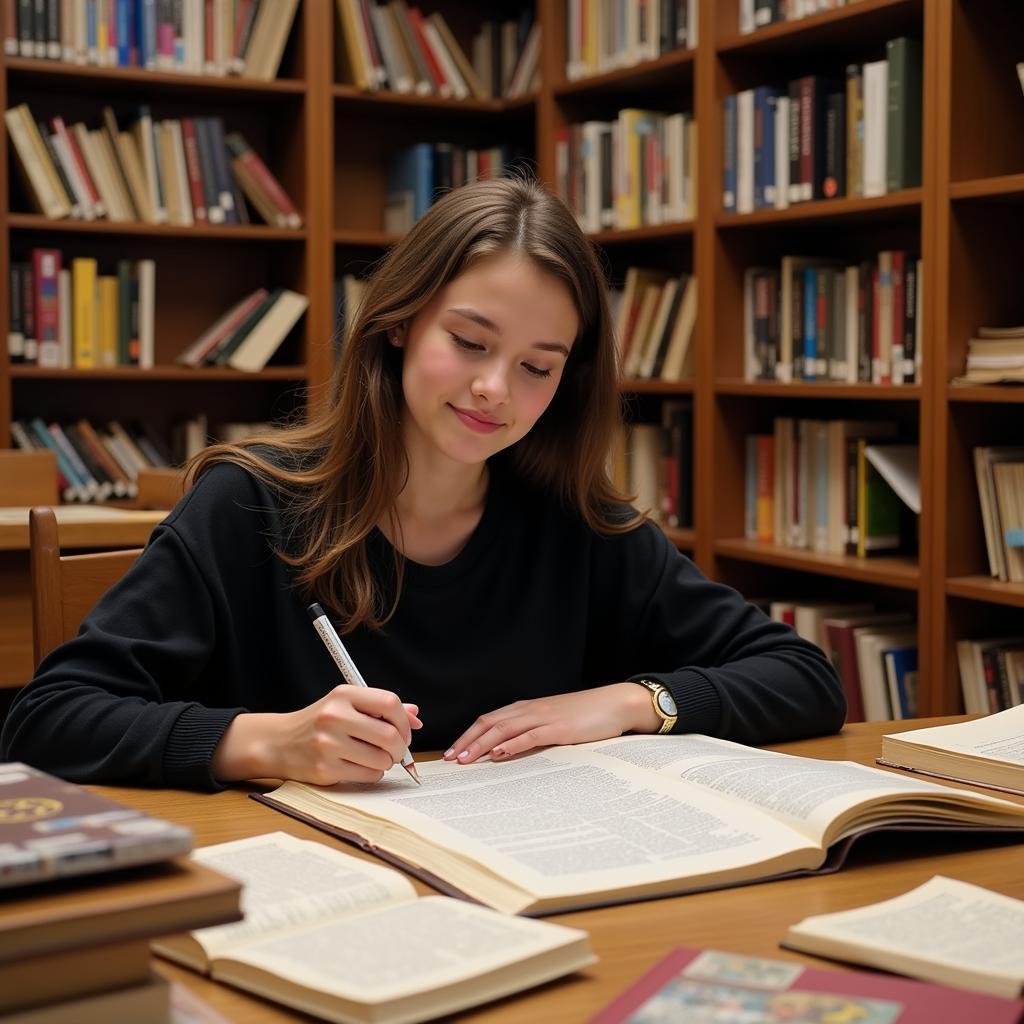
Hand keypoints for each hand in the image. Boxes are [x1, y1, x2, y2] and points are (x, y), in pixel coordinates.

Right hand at [212, 686, 422, 785]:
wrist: (279, 742)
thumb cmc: (319, 722)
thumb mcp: (346, 705)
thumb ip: (381, 708)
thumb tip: (416, 716)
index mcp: (343, 694)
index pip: (389, 702)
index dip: (404, 720)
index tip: (405, 730)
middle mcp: (335, 716)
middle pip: (389, 735)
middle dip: (400, 747)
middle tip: (395, 750)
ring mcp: (328, 744)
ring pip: (381, 759)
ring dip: (386, 762)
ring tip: (374, 757)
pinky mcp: (325, 769)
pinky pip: (368, 775)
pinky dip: (372, 773)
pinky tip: (360, 766)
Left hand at [443, 682, 659, 764]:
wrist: (614, 704)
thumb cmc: (585, 715)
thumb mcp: (554, 722)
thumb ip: (533, 732)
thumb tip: (510, 751)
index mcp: (527, 708)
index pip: (490, 720)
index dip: (469, 734)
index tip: (454, 750)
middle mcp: (530, 710)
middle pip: (490, 723)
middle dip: (468, 741)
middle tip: (451, 759)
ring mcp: (544, 717)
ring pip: (504, 729)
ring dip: (482, 744)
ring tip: (466, 759)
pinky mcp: (559, 728)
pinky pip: (530, 736)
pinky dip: (511, 745)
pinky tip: (499, 754)